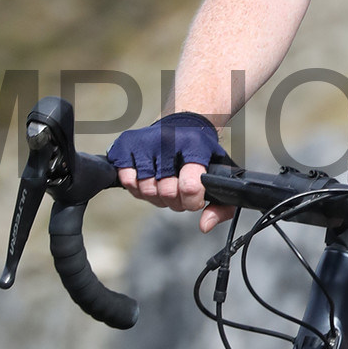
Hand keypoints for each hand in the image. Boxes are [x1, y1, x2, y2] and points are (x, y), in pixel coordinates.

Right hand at [108, 111, 231, 219]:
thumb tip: (205, 225)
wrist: (182, 123)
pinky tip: (148, 178)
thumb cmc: (202, 152)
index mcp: (195, 145)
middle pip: (166, 192)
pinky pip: (127, 181)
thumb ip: (222, 205)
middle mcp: (167, 140)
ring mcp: (144, 141)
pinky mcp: (125, 144)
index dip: (191, 202)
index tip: (194, 199)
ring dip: (156, 196)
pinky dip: (137, 187)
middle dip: (174, 200)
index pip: (190, 186)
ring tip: (164, 184)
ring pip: (145, 189)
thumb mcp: (222, 173)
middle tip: (179, 192)